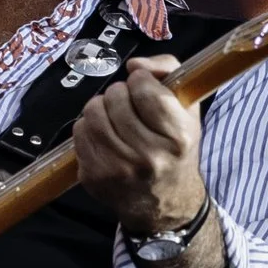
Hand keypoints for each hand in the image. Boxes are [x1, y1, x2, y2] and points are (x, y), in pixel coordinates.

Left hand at [73, 54, 206, 235]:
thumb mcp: (187, 110)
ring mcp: (118, 169)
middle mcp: (149, 157)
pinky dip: (89, 127)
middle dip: (120, 93)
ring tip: (114, 117)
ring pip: (93, 112)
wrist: (163, 202)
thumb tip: (134, 64)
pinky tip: (104, 135)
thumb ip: (169, 72)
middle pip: (116, 97)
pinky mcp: (94, 177)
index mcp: (178, 139)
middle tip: (128, 105)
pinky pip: (79, 131)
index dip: (141, 80)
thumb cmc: (175, 151)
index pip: (144, 90)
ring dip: (102, 107)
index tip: (143, 87)